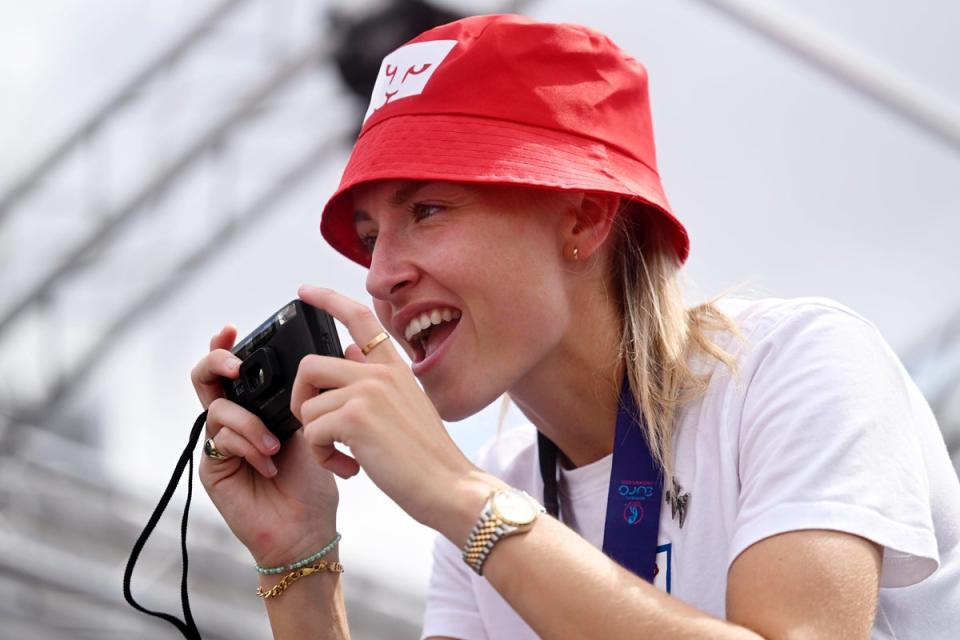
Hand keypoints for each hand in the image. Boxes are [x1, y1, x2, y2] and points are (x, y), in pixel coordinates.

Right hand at [193, 325, 345, 567]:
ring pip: (217, 408)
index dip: (226, 345)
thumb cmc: (314, 479)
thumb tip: (344, 343)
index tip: (233, 329)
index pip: (234, 367)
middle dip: (217, 362)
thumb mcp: (319, 423)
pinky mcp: (213, 466)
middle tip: (236, 364)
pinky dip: (247, 445)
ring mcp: (220, 442)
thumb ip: (318, 388)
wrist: (308, 527)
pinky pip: (220, 439)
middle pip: (206, 379)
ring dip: (249, 421)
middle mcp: (235, 419)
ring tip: (276, 444)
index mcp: (258, 405)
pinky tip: (268, 464)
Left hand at [292, 286, 483, 534]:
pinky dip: (323, 457)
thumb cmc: (428, 457)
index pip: (359, 317)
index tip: (304, 291)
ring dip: (317, 440)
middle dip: (302, 401)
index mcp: (394, 367)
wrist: (449, 486)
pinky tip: (350, 469)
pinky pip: (311, 432)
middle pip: (309, 366)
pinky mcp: (355, 418)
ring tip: (344, 458)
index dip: (327, 299)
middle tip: (317, 428)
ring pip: (308, 407)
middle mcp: (380, 372)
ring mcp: (367, 392)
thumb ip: (376, 378)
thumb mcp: (406, 405)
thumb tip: (349, 349)